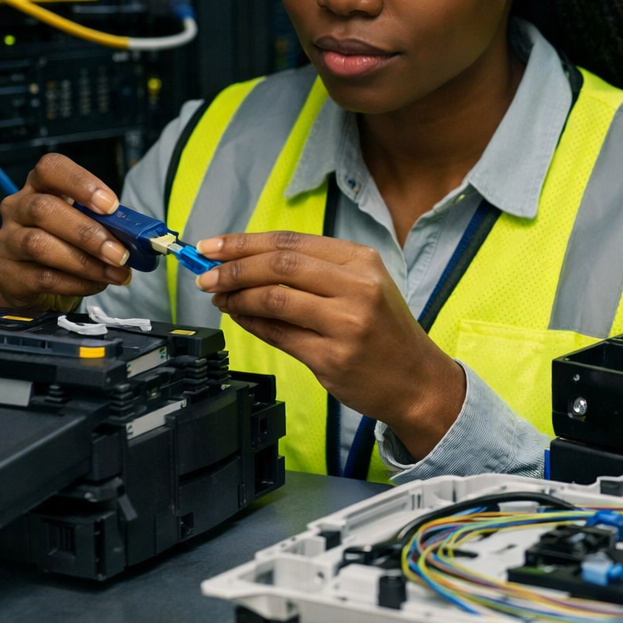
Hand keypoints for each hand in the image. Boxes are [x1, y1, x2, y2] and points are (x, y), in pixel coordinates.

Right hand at [0, 153, 132, 310]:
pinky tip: (96, 283)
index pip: (51, 168)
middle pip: (44, 209)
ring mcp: (7, 241)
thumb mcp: (87, 223)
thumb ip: (106, 222)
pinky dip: (76, 283)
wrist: (36, 282)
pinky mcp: (7, 274)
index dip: (80, 182)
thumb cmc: (67, 243)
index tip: (110, 205)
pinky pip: (42, 277)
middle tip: (120, 253)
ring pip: (39, 244)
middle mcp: (17, 208)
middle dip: (88, 233)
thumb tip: (138, 235)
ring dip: (85, 261)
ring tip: (115, 272)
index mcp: (40, 186)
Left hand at [196, 231, 464, 459]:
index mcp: (363, 261)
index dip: (244, 242)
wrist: (417, 381)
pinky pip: (278, 335)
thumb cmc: (385, 333)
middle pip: (279, 265)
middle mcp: (357, 287)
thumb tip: (247, 264)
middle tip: (205, 274)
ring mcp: (346, 323)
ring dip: (237, 296)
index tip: (212, 247)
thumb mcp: (362, 288)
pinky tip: (238, 318)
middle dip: (233, 268)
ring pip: (274, 298)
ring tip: (219, 297)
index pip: (291, 242)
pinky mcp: (332, 357)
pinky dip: (250, 323)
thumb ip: (312, 273)